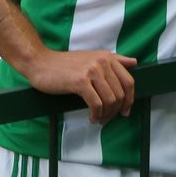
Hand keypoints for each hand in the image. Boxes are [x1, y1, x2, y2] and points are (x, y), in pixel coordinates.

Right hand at [21, 47, 137, 123]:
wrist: (41, 63)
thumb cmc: (65, 64)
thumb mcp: (92, 57)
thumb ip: (114, 60)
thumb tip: (134, 62)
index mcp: (107, 57)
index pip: (129, 81)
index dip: (129, 99)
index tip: (124, 111)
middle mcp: (102, 62)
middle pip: (120, 93)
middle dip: (116, 111)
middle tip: (107, 118)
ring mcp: (92, 71)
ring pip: (110, 100)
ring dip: (106, 115)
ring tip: (98, 119)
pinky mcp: (80, 82)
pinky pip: (96, 104)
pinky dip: (96, 115)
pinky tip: (91, 118)